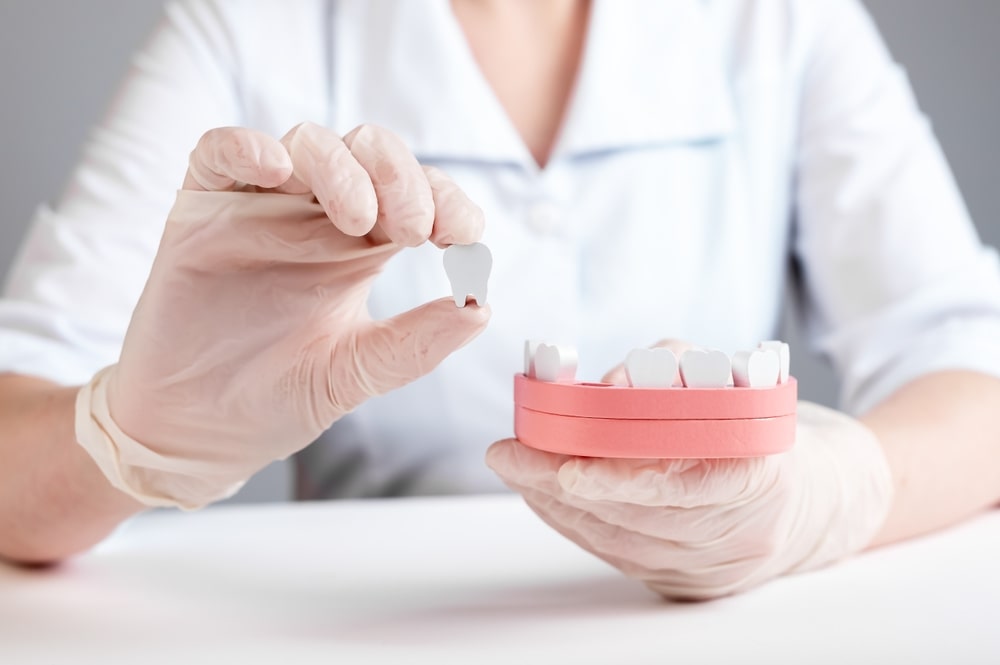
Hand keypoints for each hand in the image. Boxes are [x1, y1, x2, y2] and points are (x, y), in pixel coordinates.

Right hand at [76, 122, 489, 507]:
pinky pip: (221, 152)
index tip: (463, 235)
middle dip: (401, 178)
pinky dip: (247, 148)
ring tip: (358, 220)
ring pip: (309, 144)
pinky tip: (274, 171)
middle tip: (411, 229)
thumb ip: (415, 343)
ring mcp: (259, 208)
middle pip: (369, 153)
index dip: (446, 201)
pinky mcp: (202, 210)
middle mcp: (316, 216)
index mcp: (362, 246)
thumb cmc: (277, 397)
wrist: (199, 431)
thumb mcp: (355, 373)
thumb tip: (481, 308)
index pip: (416, 195)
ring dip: (342, 169)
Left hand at [487, 402, 892, 599]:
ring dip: (557, 506)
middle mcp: (738, 538)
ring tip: (517, 469)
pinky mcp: (688, 584)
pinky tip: (546, 495)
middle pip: (635, 520)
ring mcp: (712, 569)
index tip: (566, 466)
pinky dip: (577, 523)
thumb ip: (675, 369)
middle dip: (559, 486)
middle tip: (509, 456)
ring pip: (619, 543)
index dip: (620, 480)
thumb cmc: (770, 432)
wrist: (823, 504)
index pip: (683, 489)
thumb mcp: (737, 383)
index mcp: (763, 481)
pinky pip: (620, 555)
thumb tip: (613, 381)